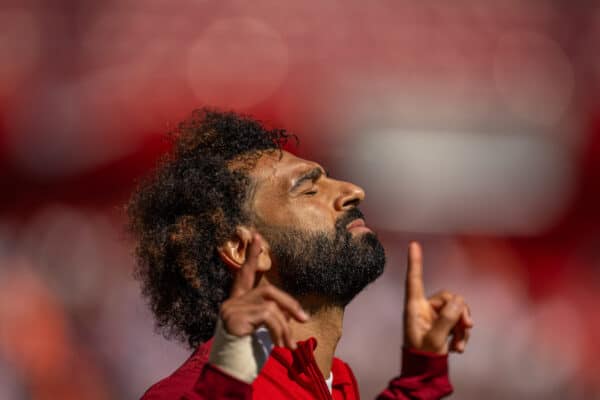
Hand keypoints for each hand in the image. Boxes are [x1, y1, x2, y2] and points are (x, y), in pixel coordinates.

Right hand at [219, 233, 308, 348]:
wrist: (230, 370)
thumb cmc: (247, 352)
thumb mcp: (263, 330)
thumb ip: (273, 316)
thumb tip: (295, 313)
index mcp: (238, 302)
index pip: (244, 274)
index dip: (251, 255)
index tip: (257, 235)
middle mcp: (232, 302)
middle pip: (268, 290)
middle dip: (289, 304)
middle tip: (304, 320)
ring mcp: (231, 309)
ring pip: (270, 305)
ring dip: (285, 325)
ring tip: (290, 344)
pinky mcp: (233, 318)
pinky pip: (267, 316)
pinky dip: (279, 330)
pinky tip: (280, 345)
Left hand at [403, 241, 472, 353]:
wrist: (425, 373)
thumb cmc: (423, 356)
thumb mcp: (434, 339)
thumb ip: (447, 319)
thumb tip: (459, 301)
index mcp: (414, 308)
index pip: (414, 280)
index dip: (415, 262)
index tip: (413, 244)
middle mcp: (423, 308)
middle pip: (448, 297)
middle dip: (460, 312)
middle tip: (467, 328)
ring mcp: (433, 316)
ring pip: (457, 310)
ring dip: (462, 327)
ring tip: (459, 346)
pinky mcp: (443, 324)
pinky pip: (459, 321)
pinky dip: (461, 334)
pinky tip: (458, 348)